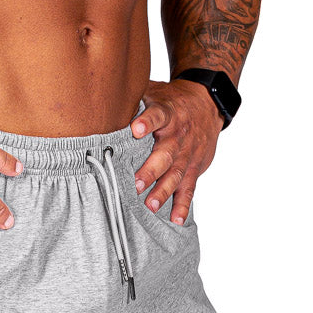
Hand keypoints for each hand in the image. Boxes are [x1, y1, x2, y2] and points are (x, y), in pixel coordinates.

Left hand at [129, 79, 222, 224]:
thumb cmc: (172, 101)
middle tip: (135, 184)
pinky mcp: (193, 168)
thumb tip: (104, 105)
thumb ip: (135, 100)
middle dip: (150, 170)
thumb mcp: (156, 93)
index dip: (148, 122)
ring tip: (151, 205)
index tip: (136, 130)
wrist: (207, 104)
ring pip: (175, 175)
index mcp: (168, 114)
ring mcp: (187, 154)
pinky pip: (189, 189)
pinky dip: (183, 205)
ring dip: (163, 191)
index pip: (158, 115)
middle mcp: (178, 136)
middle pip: (165, 154)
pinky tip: (177, 219)